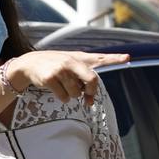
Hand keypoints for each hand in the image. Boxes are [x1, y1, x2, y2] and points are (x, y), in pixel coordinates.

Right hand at [10, 51, 130, 104]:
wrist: (30, 64)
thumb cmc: (56, 67)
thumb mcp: (71, 68)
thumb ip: (84, 81)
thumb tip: (91, 102)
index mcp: (79, 58)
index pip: (101, 58)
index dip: (115, 58)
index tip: (127, 57)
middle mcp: (71, 62)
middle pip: (92, 81)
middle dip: (90, 92)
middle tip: (87, 97)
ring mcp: (60, 70)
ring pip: (77, 93)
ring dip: (72, 94)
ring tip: (63, 85)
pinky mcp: (50, 79)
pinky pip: (65, 97)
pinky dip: (63, 98)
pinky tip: (55, 89)